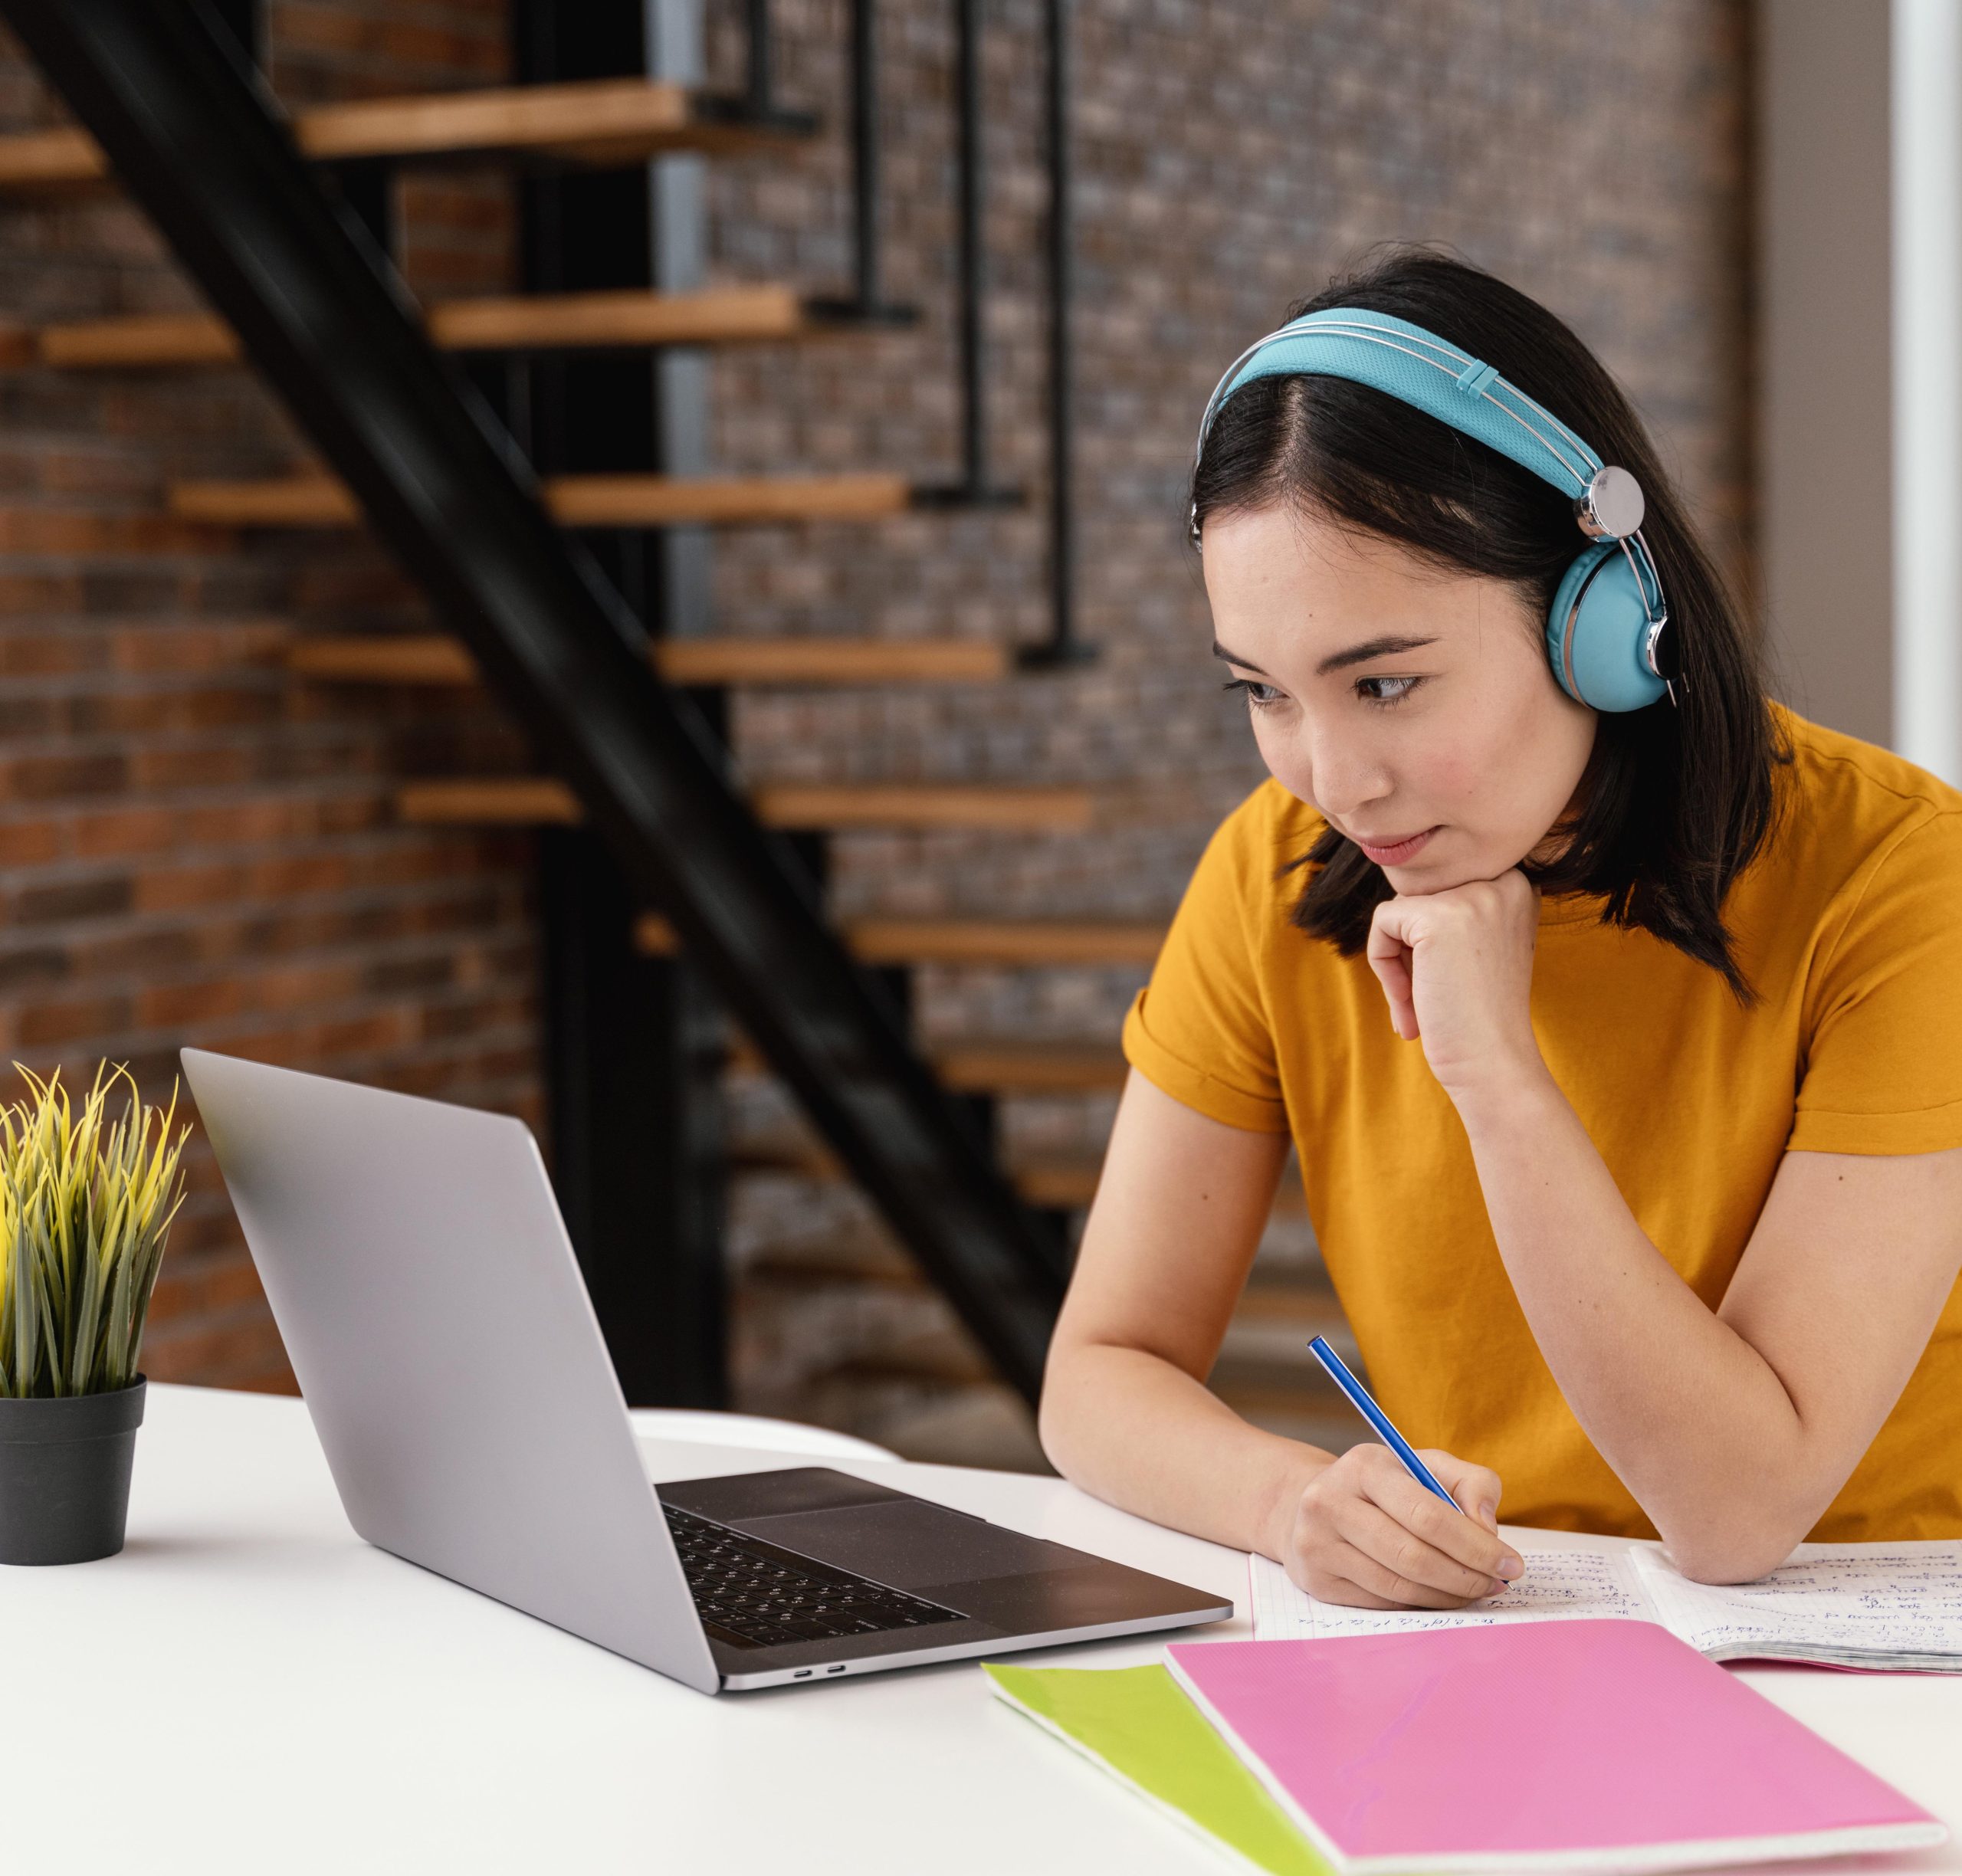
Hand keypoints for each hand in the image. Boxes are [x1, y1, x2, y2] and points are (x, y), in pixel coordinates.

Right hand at [1271, 1444, 1521, 1608]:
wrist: (1312, 1503)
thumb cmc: (1383, 1486)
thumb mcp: (1426, 1466)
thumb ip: (1471, 1484)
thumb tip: (1487, 1529)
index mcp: (1364, 1466)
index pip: (1428, 1515)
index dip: (1475, 1545)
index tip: (1510, 1563)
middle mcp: (1330, 1501)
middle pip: (1413, 1556)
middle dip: (1466, 1576)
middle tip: (1497, 1584)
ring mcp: (1317, 1543)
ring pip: (1398, 1585)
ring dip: (1448, 1596)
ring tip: (1474, 1590)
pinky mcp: (1316, 1579)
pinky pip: (1381, 1603)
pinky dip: (1419, 1604)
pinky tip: (1438, 1595)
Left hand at [1365, 872, 1543, 1099]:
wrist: (1493, 1062)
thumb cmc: (1479, 1016)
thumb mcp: (1479, 947)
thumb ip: (1453, 911)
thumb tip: (1399, 888)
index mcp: (1516, 886)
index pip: (1443, 889)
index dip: (1431, 940)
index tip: (1446, 981)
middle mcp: (1503, 881)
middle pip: (1420, 898)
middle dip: (1411, 953)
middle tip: (1424, 1001)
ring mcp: (1473, 896)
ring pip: (1400, 911)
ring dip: (1397, 964)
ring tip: (1416, 1010)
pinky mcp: (1438, 917)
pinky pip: (1382, 922)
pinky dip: (1382, 963)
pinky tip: (1409, 1001)